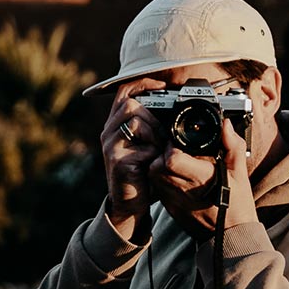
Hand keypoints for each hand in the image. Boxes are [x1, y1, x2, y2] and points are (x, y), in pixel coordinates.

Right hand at [100, 85, 158, 245]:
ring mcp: (110, 145)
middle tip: (162, 135)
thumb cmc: (143, 174)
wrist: (130, 205)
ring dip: (155, 133)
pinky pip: (142, 146)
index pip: (124, 91)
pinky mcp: (117, 161)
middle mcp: (109, 131)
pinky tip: (154, 164)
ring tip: (159, 149)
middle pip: (130, 103)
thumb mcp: (150, 145)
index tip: (164, 85)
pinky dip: (154, 153)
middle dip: (153, 116)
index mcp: (116, 123)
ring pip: (136, 120)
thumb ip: (156, 126)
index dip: (144, 83)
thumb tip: (179, 107)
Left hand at [150, 114, 255, 240]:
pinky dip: (162, 178)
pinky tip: (176, 176)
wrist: (231, 235)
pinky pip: (158, 188)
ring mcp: (174, 200)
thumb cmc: (237, 205)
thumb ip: (232, 145)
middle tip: (176, 150)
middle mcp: (183, 189)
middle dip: (162, 153)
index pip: (171, 159)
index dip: (172, 146)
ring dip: (160, 165)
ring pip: (154, 176)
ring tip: (175, 161)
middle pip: (156, 166)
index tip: (180, 141)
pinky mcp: (170, 208)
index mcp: (200, 178)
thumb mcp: (239, 172)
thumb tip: (225, 125)